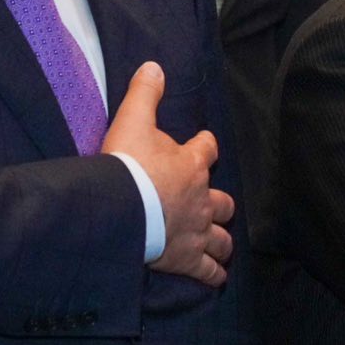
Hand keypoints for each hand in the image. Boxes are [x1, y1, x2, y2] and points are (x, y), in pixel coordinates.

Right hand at [103, 62, 235, 287]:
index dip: (206, 146)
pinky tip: (217, 278)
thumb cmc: (126, 165)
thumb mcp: (133, 121)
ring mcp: (196, 230)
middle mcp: (202, 199)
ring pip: (221, 239)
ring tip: (220, 244)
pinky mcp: (187, 258)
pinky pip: (208, 270)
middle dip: (220, 204)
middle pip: (223, 202)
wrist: (120, 208)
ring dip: (222, 241)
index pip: (208, 149)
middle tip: (213, 206)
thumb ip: (144, 94)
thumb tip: (154, 66)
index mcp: (191, 165)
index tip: (205, 145)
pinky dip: (214, 274)